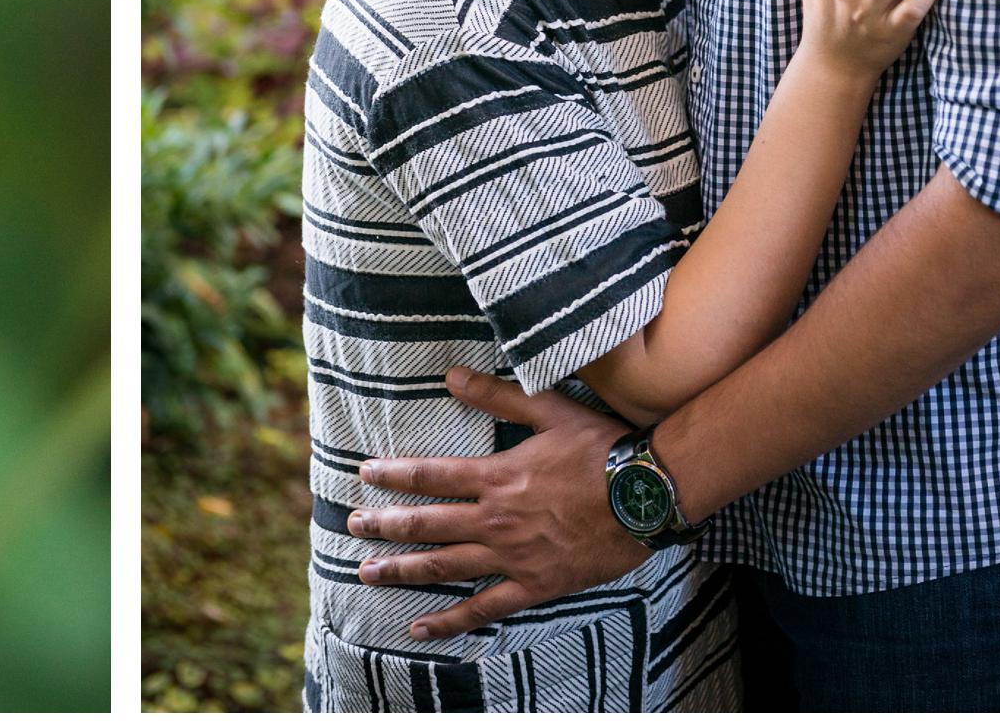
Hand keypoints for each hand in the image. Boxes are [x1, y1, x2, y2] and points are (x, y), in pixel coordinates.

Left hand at [345, 369, 645, 637]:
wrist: (647, 496)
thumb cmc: (601, 449)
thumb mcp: (549, 410)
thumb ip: (497, 395)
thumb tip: (451, 374)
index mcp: (496, 475)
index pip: (430, 475)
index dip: (393, 475)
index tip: (363, 475)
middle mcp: (496, 518)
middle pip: (427, 523)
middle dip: (385, 525)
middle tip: (352, 526)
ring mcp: (513, 555)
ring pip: (445, 566)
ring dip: (402, 570)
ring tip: (367, 572)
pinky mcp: (535, 584)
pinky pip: (485, 607)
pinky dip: (451, 620)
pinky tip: (420, 626)